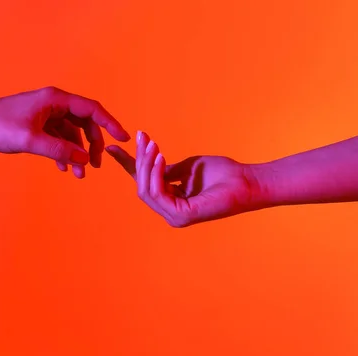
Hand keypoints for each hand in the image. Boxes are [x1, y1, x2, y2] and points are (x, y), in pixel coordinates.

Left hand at [0, 86, 129, 177]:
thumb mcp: (31, 140)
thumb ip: (60, 150)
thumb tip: (84, 159)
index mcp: (54, 99)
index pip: (91, 109)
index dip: (110, 124)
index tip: (123, 139)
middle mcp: (52, 104)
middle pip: (84, 123)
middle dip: (91, 145)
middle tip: (94, 166)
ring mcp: (44, 115)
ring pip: (71, 134)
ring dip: (76, 154)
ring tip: (79, 174)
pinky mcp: (36, 126)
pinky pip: (58, 139)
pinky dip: (63, 153)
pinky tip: (63, 168)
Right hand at [106, 131, 257, 226]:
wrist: (246, 181)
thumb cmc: (223, 174)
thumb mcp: (188, 167)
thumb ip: (167, 169)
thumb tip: (148, 162)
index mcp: (171, 201)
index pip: (144, 183)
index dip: (127, 165)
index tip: (111, 148)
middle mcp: (170, 211)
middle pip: (142, 185)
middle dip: (139, 160)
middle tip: (143, 137)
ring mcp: (175, 216)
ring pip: (146, 190)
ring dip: (146, 165)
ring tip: (153, 146)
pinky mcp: (181, 216)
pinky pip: (158, 193)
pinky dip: (156, 174)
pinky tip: (159, 157)